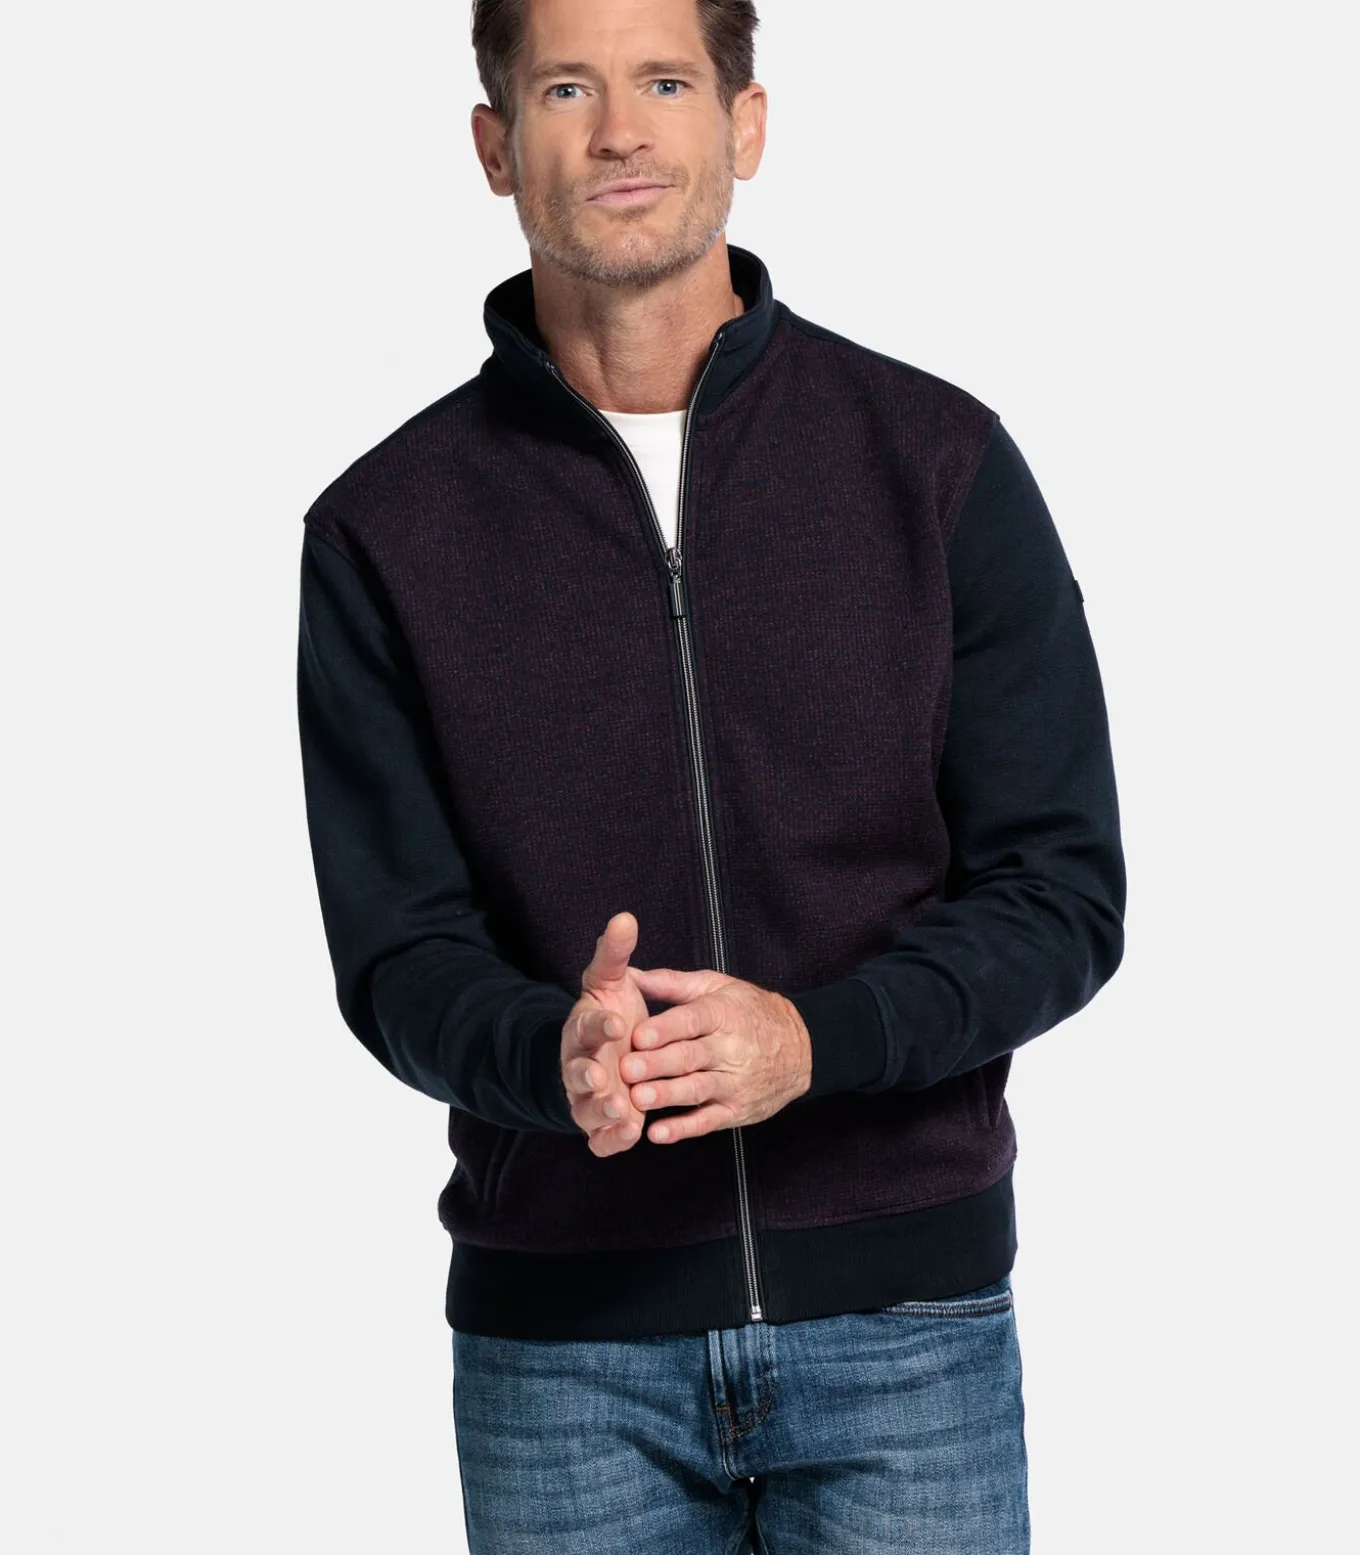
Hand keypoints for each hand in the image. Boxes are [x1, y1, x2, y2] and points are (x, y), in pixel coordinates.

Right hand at [560, 911, 651, 1156]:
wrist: (605, 1058)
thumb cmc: (611, 1017)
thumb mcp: (612, 983)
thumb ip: (615, 954)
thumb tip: (626, 917)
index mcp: (583, 1030)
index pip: (585, 1026)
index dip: (598, 1025)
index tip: (616, 1022)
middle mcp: (581, 1066)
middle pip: (576, 1073)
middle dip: (587, 1076)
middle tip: (603, 1076)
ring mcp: (589, 1099)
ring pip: (587, 1109)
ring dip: (601, 1110)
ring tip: (621, 1107)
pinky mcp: (603, 1126)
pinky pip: (602, 1139)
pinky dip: (612, 1139)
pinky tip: (630, 1134)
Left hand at [618, 967, 812, 1143]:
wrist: (802, 1048)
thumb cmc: (750, 1012)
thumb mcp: (717, 986)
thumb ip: (671, 983)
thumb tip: (631, 973)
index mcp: (724, 1013)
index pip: (693, 1020)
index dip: (666, 1028)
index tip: (638, 1035)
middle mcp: (730, 1049)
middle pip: (691, 1057)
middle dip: (658, 1064)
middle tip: (626, 1069)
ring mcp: (734, 1083)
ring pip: (698, 1089)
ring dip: (667, 1096)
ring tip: (639, 1099)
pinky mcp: (736, 1110)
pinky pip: (708, 1121)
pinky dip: (683, 1130)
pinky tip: (658, 1134)